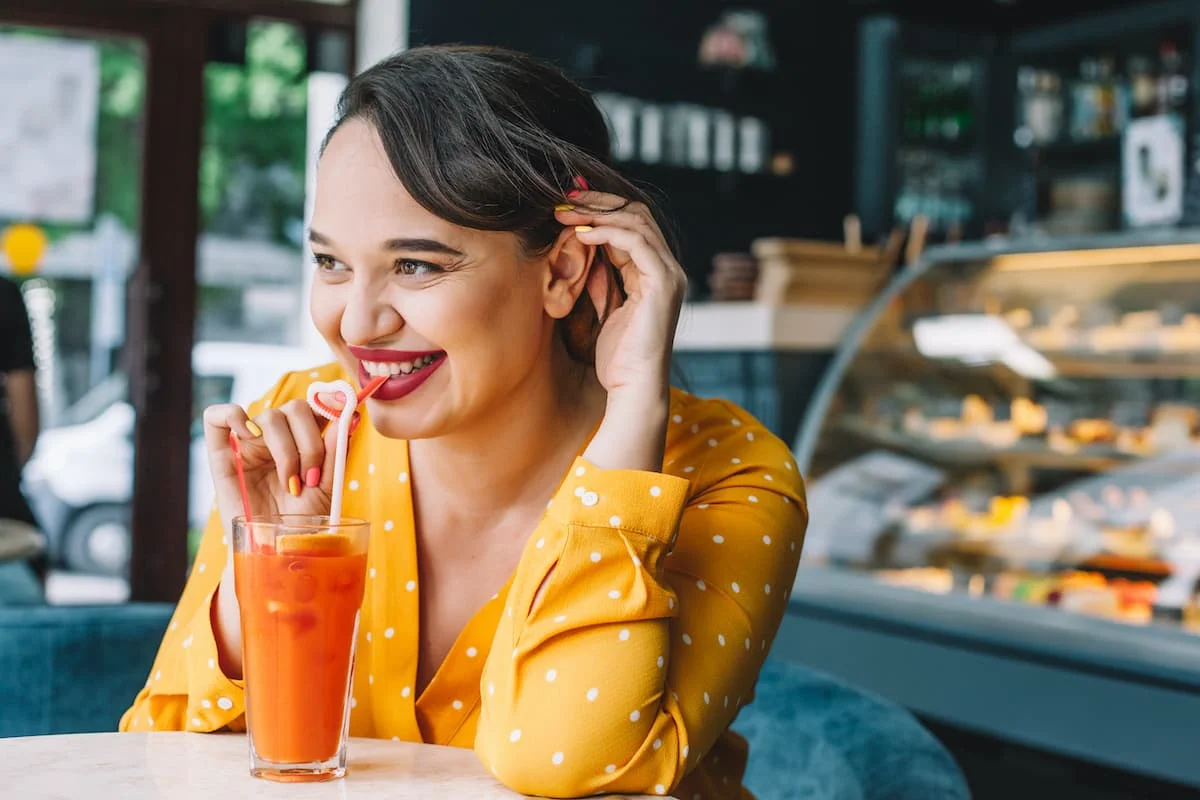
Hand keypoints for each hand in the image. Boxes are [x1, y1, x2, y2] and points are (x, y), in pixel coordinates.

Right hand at [201, 395, 350, 535]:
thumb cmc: (302, 523)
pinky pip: (215, 418)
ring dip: (288, 449)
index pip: (314, 408)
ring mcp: (249, 444)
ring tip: (292, 483)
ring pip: (270, 416)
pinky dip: (231, 415)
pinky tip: (251, 436)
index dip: (329, 407)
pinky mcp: (221, 456)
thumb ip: (335, 452)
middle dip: (311, 442)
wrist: (278, 552)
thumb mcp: (329, 488)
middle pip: (295, 409)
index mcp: (302, 441)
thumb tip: (349, 418)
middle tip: (312, 477)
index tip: (347, 417)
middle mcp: (276, 438)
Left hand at [554, 191, 686, 400]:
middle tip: (562, 201)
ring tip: (565, 214)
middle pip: (636, 213)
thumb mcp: (605, 305)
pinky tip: (582, 234)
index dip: (598, 209)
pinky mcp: (663, 283)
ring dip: (597, 212)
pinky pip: (636, 241)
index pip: (630, 223)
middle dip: (597, 202)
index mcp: (653, 271)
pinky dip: (608, 232)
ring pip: (637, 220)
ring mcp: (668, 273)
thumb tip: (582, 246)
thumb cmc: (617, 356)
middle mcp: (666, 267)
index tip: (565, 205)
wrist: (633, 386)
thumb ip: (601, 275)